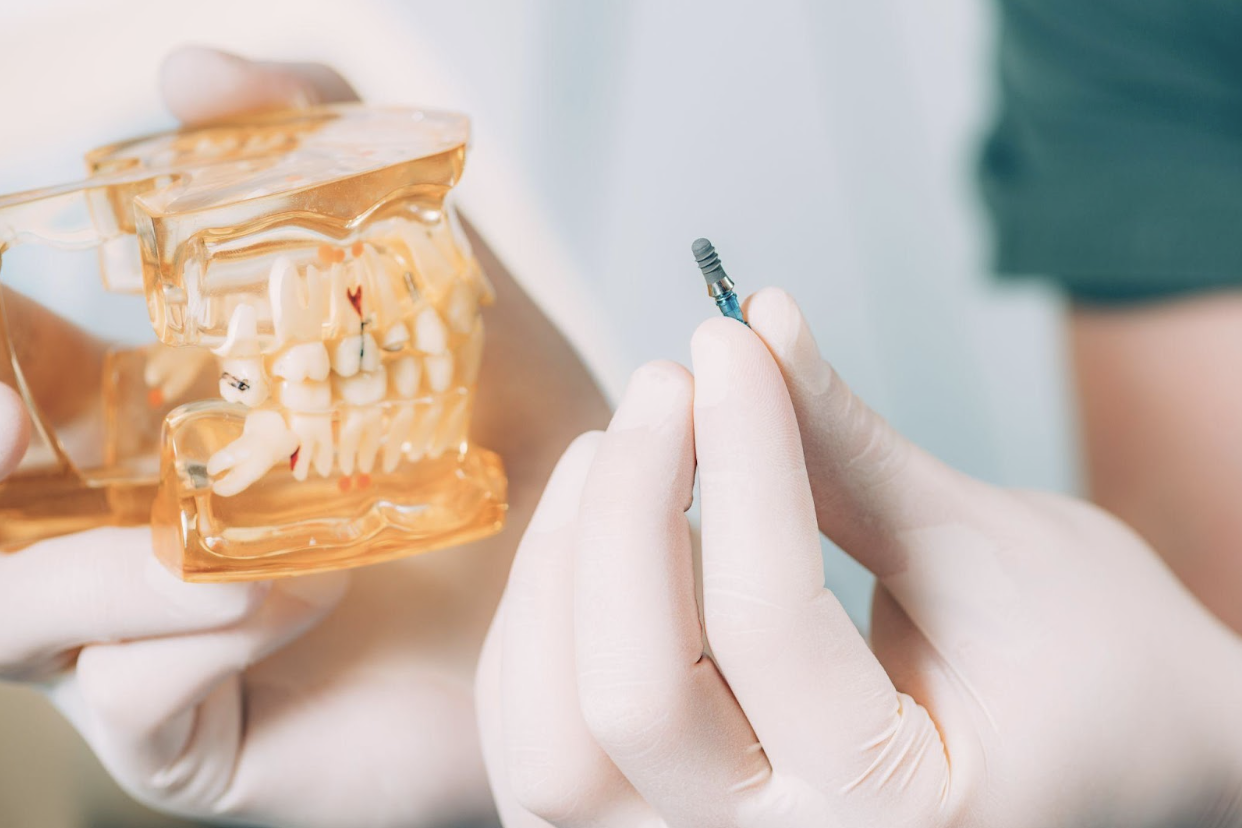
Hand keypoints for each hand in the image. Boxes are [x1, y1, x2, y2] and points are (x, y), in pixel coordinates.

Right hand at [1, 46, 607, 826]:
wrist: (596, 579)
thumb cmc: (510, 439)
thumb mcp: (435, 278)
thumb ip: (327, 150)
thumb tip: (186, 70)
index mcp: (145, 429)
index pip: (2, 381)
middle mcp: (121, 537)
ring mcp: (145, 642)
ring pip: (11, 612)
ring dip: (98, 563)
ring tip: (230, 524)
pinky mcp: (193, 735)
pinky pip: (131, 689)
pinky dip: (200, 630)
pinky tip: (309, 590)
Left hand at [477, 288, 1241, 826]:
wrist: (1128, 755)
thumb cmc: (1095, 671)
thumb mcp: (988, 555)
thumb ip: (850, 447)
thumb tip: (759, 326)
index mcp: (899, 812)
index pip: (769, 619)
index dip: (739, 455)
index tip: (730, 342)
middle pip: (627, 699)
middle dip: (627, 513)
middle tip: (666, 385)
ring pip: (552, 742)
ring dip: (562, 574)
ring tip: (616, 447)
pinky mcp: (666, 815)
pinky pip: (545, 738)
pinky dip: (545, 623)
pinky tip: (593, 522)